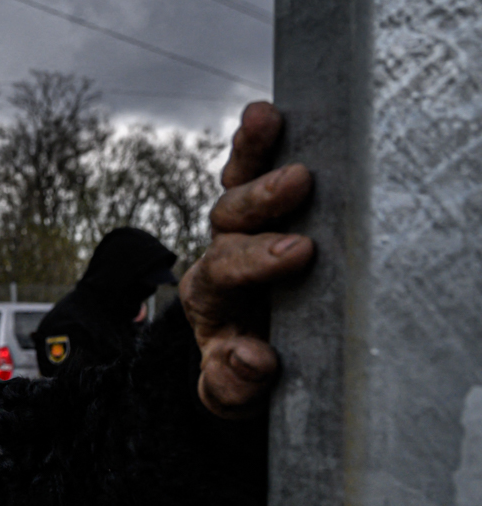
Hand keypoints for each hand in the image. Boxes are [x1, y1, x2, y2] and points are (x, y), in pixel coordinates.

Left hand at [179, 102, 315, 417]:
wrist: (245, 354)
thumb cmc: (243, 371)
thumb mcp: (232, 393)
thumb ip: (232, 385)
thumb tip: (249, 359)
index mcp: (208, 297)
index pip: (222, 273)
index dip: (256, 261)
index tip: (297, 254)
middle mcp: (219, 255)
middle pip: (228, 222)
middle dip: (262, 205)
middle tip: (298, 183)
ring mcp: (238, 228)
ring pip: (235, 184)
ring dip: (250, 152)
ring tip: (263, 118)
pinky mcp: (262, 207)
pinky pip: (251, 167)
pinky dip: (256, 140)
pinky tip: (266, 112)